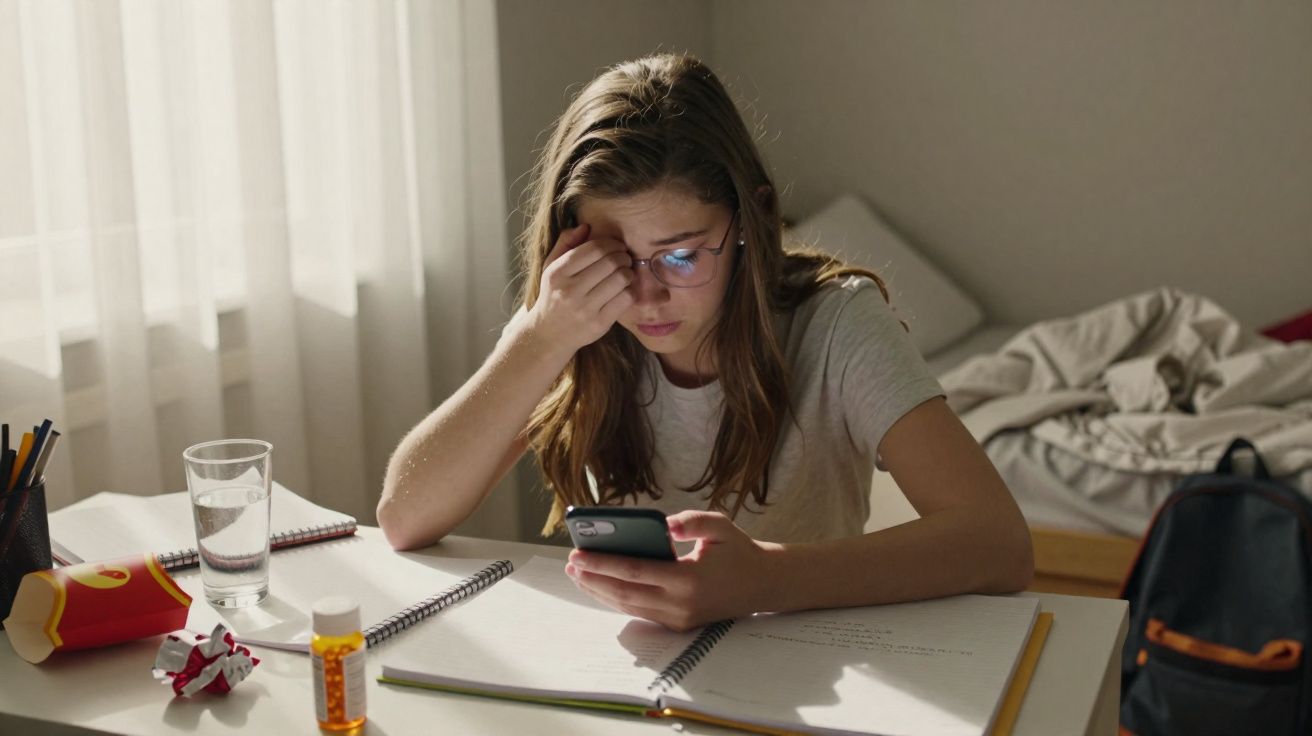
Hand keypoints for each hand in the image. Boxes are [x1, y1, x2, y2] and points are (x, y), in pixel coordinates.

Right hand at [525, 223, 634, 352]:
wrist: (548, 334)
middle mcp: (570, 290)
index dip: (612, 243)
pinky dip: (630, 291)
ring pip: (621, 279)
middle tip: (625, 258)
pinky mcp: (599, 324)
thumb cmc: (553, 295)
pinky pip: (625, 299)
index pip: (594, 248)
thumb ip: (565, 244)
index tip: (617, 246)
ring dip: (629, 272)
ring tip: (625, 273)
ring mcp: (585, 309)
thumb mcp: (551, 267)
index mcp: (558, 273)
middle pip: (611, 262)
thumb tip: (586, 227)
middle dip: (623, 256)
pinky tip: (624, 290)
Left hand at [565, 510, 775, 631]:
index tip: (578, 555)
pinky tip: (600, 586)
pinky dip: (616, 599)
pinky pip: (639, 612)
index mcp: (688, 579)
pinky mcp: (677, 625)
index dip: (603, 564)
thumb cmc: (738, 551)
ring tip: (578, 574)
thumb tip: (664, 525)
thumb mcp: (720, 526)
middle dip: (593, 579)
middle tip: (570, 564)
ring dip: (599, 591)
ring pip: (628, 607)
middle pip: (624, 594)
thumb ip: (692, 521)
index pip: (635, 572)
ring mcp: (677, 619)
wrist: (762, 585)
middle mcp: (680, 604)